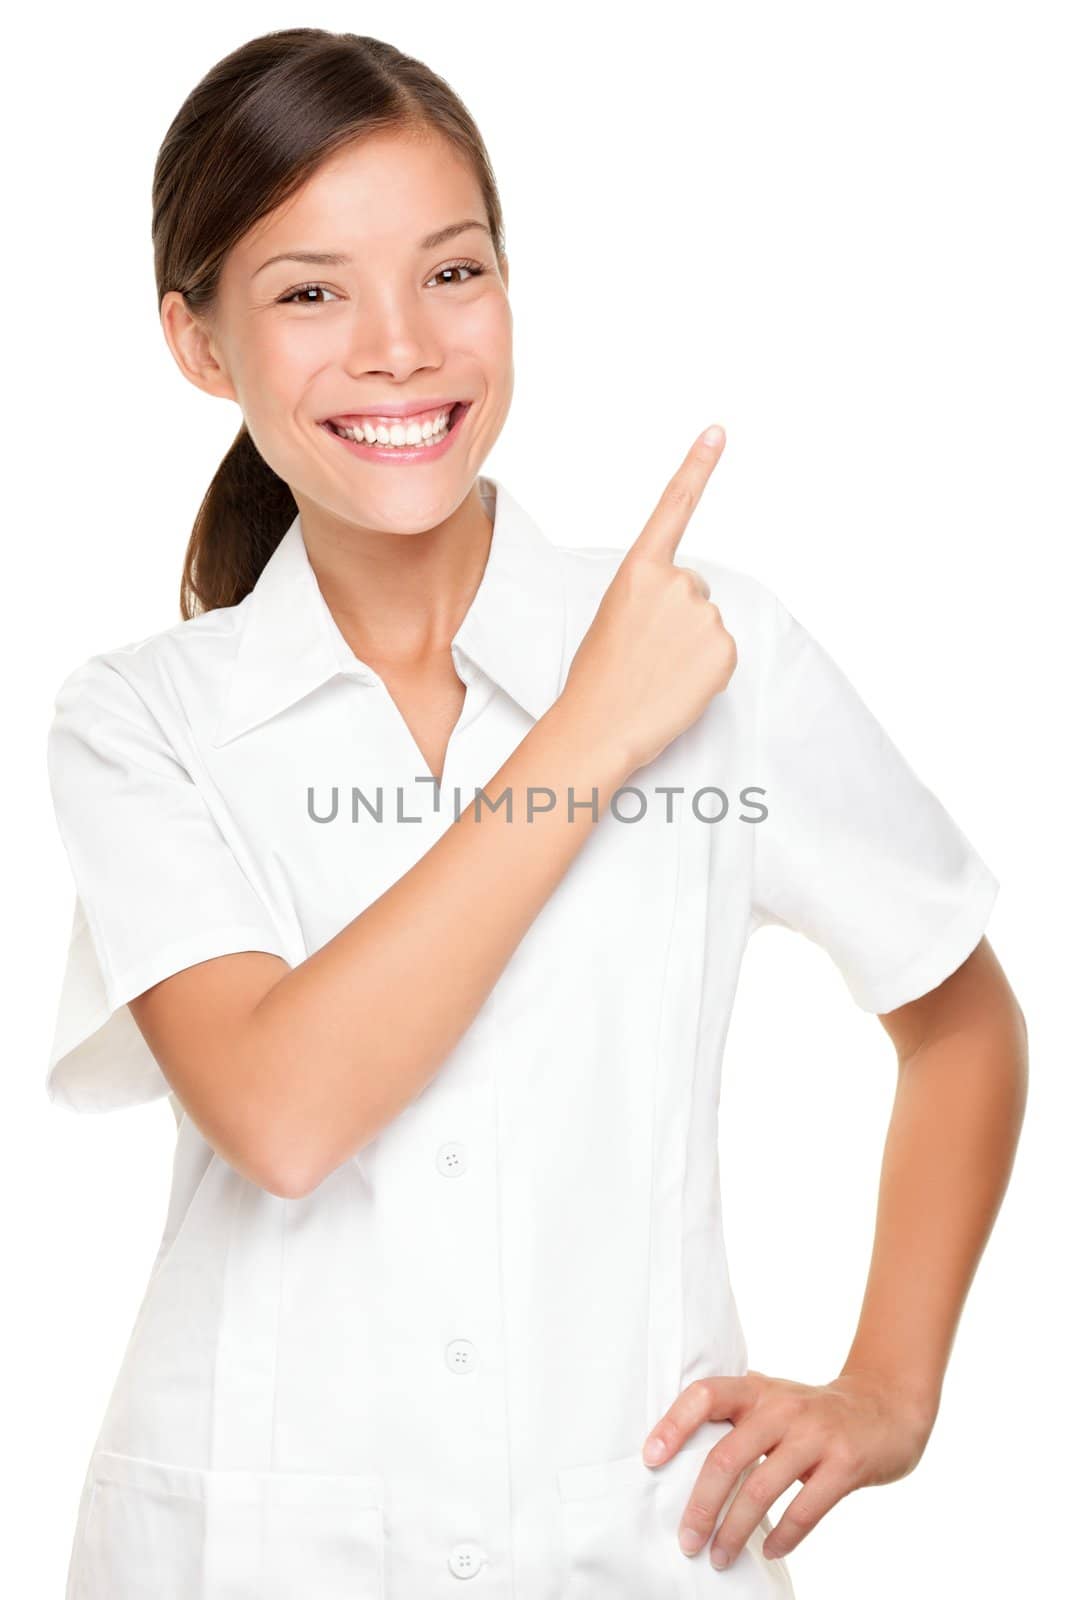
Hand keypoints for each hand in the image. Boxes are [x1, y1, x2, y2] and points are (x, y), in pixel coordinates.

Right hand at [559, 424, 735, 776]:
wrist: (600, 726)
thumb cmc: (598, 678)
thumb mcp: (615, 618)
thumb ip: (652, 596)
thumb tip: (689, 609)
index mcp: (638, 570)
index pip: (673, 508)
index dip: (697, 467)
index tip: (718, 431)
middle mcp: (676, 582)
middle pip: (693, 590)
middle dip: (676, 618)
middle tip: (645, 652)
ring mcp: (704, 615)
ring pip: (707, 624)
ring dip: (689, 646)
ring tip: (656, 672)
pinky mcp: (725, 649)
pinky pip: (721, 653)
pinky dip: (705, 671)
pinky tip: (677, 685)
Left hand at [641, 1368, 936, 1568]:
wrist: (886, 1406)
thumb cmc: (815, 1411)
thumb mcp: (775, 1399)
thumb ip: (738, 1414)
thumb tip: (681, 1448)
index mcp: (758, 1390)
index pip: (705, 1395)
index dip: (674, 1424)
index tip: (650, 1460)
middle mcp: (782, 1407)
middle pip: (726, 1456)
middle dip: (701, 1505)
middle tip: (686, 1540)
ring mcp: (815, 1434)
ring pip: (761, 1489)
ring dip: (734, 1530)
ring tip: (719, 1557)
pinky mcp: (845, 1463)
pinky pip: (805, 1508)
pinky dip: (783, 1537)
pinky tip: (769, 1551)